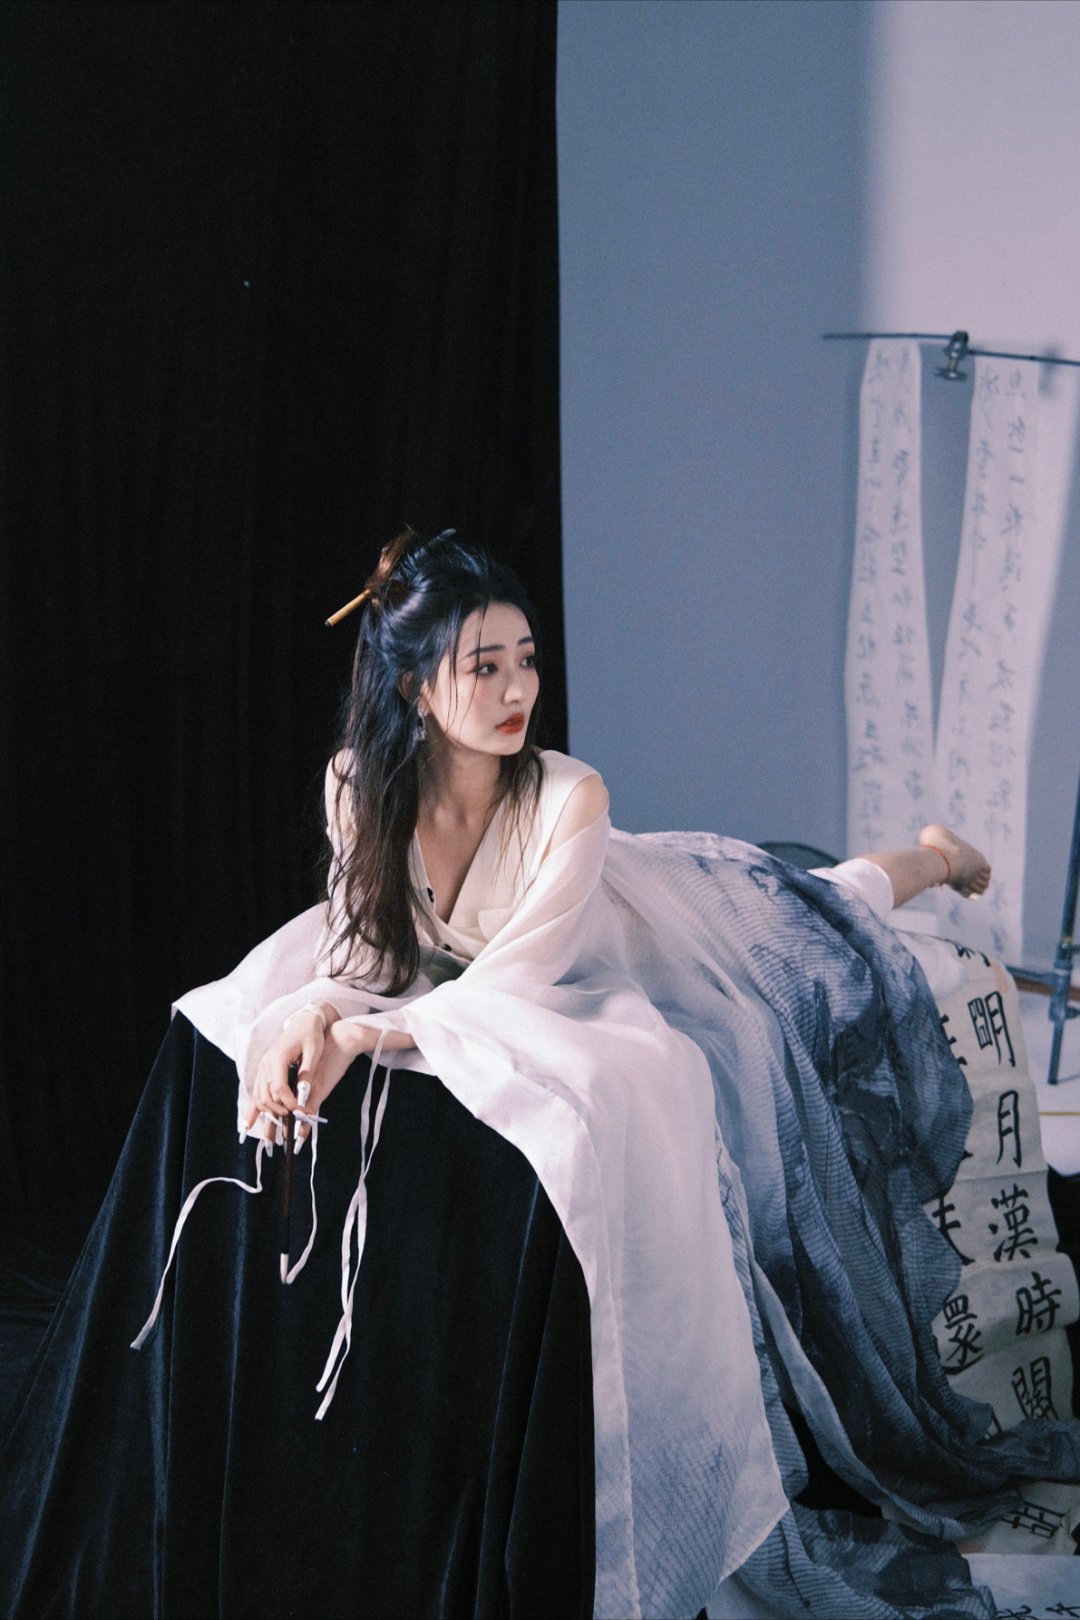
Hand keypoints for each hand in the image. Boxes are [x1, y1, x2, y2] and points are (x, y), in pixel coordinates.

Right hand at [246, 1006, 331, 1144]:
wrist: (303, 1022)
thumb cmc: (311, 1035)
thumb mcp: (314, 1051)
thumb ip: (308, 1072)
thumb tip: (304, 1092)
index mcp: (278, 1058)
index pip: (279, 1087)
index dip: (289, 1102)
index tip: (300, 1112)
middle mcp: (266, 1064)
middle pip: (266, 1095)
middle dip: (278, 1111)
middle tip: (292, 1121)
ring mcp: (263, 1067)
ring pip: (258, 1096)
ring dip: (265, 1114)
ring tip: (270, 1135)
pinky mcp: (264, 1071)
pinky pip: (256, 1092)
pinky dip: (253, 1108)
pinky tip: (248, 1125)